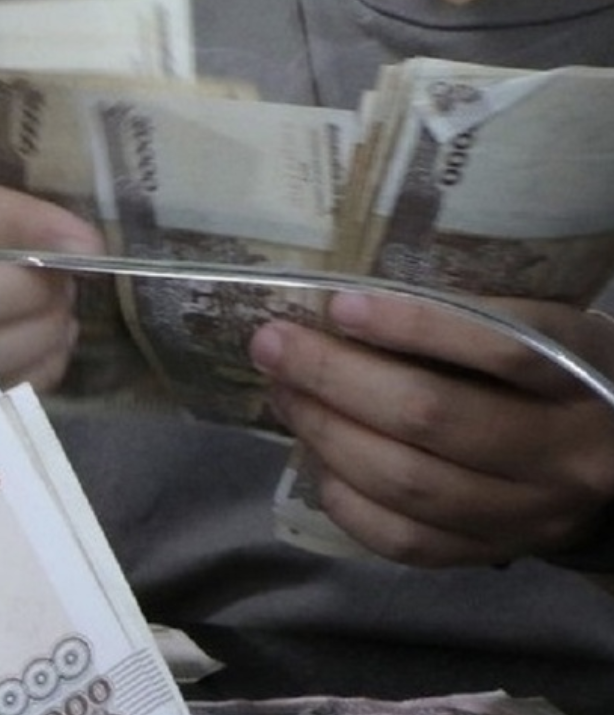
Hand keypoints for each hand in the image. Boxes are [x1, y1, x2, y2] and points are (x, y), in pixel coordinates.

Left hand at [249, 292, 613, 566]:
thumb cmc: (560, 373)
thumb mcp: (546, 331)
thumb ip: (473, 321)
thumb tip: (347, 308)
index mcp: (585, 374)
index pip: (502, 347)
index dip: (413, 325)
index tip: (340, 304)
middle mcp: (566, 451)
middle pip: (432, 416)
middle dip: (335, 378)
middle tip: (275, 346)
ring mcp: (532, 511)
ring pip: (409, 482)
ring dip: (327, 434)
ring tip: (284, 394)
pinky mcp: (497, 553)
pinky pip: (406, 540)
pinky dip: (348, 501)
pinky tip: (318, 462)